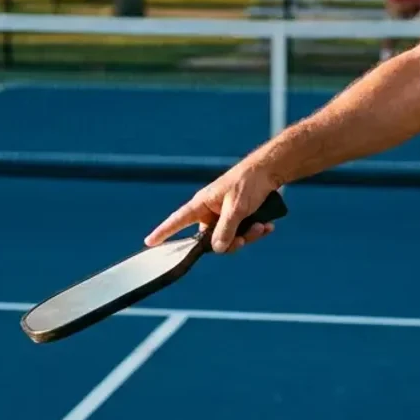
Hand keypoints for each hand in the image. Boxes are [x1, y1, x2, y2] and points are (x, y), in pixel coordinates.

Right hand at [145, 160, 280, 252]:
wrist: (270, 170)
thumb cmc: (248, 183)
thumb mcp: (236, 208)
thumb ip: (225, 230)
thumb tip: (216, 249)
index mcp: (202, 204)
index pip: (178, 220)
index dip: (163, 231)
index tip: (149, 242)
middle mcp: (211, 211)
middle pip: (212, 239)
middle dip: (232, 241)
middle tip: (245, 239)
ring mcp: (225, 215)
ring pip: (231, 238)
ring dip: (248, 235)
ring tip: (262, 226)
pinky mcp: (239, 216)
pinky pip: (243, 232)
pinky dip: (256, 231)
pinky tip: (267, 225)